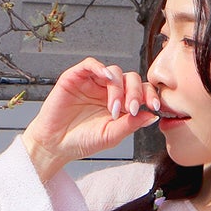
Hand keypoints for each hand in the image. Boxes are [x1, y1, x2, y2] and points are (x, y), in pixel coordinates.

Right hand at [22, 57, 160, 181]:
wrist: (55, 145)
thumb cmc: (82, 141)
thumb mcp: (111, 135)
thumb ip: (131, 124)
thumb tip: (153, 115)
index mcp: (120, 102)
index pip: (141, 90)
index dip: (150, 95)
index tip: (155, 107)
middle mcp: (108, 90)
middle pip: (130, 78)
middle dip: (135, 93)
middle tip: (131, 110)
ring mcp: (92, 82)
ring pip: (113, 71)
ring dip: (118, 87)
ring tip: (114, 108)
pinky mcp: (75, 77)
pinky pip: (90, 64)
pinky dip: (99, 67)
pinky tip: (105, 77)